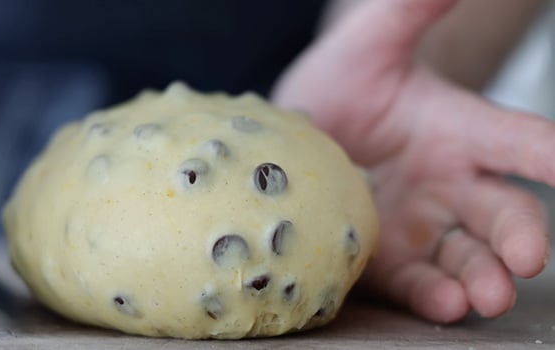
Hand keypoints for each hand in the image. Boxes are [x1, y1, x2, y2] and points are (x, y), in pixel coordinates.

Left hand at [272, 0, 549, 322]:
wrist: (300, 130)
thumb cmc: (343, 84)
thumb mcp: (371, 45)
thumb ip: (410, 11)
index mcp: (461, 131)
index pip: (524, 143)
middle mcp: (450, 184)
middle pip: (502, 212)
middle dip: (520, 235)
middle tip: (529, 256)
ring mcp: (419, 226)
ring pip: (465, 257)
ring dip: (481, 277)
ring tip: (484, 294)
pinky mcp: (386, 258)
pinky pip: (414, 281)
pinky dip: (431, 294)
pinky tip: (443, 303)